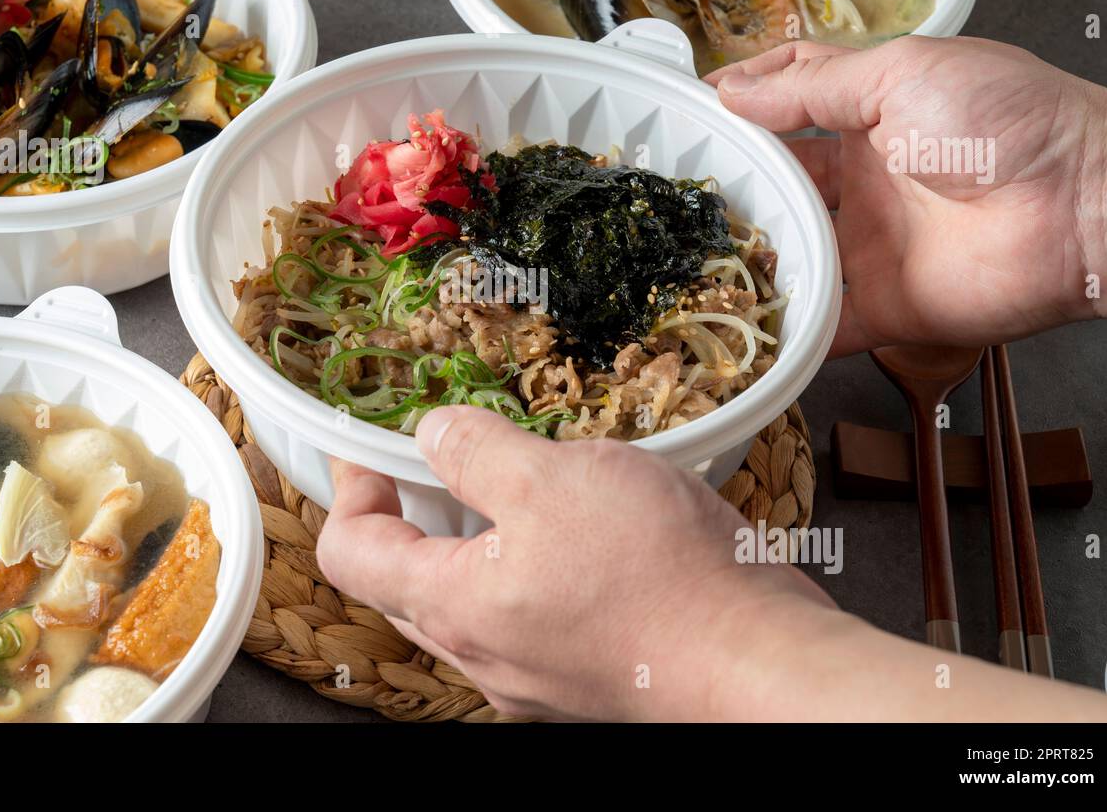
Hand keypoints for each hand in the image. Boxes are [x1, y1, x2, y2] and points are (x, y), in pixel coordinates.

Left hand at [316, 405, 831, 720]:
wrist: (756, 660)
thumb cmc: (657, 575)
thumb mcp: (553, 479)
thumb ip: (477, 452)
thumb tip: (434, 434)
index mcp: (455, 607)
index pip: (353, 553)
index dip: (350, 489)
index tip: (367, 447)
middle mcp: (485, 653)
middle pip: (406, 580)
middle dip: (410, 512)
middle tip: (436, 456)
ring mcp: (534, 671)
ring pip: (473, 599)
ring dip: (476, 536)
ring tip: (521, 477)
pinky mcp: (582, 670)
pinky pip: (530, 613)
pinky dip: (530, 564)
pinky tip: (580, 523)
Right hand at [708, 37, 1106, 354]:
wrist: (1081, 205)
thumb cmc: (1006, 120)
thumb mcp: (901, 74)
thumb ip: (812, 88)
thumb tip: (733, 91)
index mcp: (872, 115)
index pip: (792, 103)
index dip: (744, 103)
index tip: (691, 110)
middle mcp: (865, 182)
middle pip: (780, 185)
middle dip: (732, 186)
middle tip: (673, 192)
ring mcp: (872, 246)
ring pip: (792, 255)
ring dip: (747, 257)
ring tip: (685, 256)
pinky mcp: (884, 307)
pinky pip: (824, 327)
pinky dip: (786, 334)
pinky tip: (738, 326)